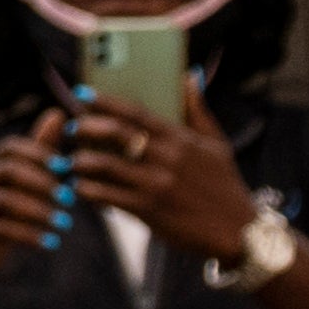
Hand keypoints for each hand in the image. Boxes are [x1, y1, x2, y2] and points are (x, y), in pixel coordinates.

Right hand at [0, 116, 67, 308]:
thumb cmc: (9, 209)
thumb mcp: (25, 178)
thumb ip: (39, 149)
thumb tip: (57, 113)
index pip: (12, 147)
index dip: (39, 154)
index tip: (65, 168)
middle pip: (9, 171)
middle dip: (42, 183)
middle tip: (69, 198)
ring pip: (6, 200)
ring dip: (39, 211)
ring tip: (64, 222)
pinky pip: (2, 229)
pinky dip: (29, 235)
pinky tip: (51, 243)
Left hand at [58, 90, 258, 262]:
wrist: (237, 230)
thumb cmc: (224, 185)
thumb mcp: (217, 145)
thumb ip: (197, 112)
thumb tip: (189, 78)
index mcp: (180, 139)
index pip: (136, 113)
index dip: (106, 102)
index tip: (82, 94)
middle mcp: (166, 158)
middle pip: (115, 133)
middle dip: (86, 127)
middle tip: (70, 128)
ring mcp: (155, 184)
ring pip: (104, 165)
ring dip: (80, 161)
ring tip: (71, 160)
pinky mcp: (147, 209)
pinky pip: (106, 196)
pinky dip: (88, 190)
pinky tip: (81, 188)